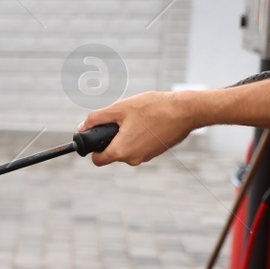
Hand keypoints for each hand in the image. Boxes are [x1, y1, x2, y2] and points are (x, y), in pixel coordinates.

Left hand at [80, 91, 199, 165]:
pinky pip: (139, 146)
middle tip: (121, 120)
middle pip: (112, 153)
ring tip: (137, 119)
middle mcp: (133, 159)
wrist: (187, 111)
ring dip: (126, 136)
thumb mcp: (120, 109)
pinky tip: (148, 122)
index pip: (97, 160)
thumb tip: (82, 127)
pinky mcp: (156, 152)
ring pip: (126, 149)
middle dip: (112, 138)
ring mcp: (146, 157)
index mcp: (121, 152)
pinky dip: (139, 136)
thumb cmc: (154, 108)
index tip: (98, 135)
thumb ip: (97, 119)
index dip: (93, 148)